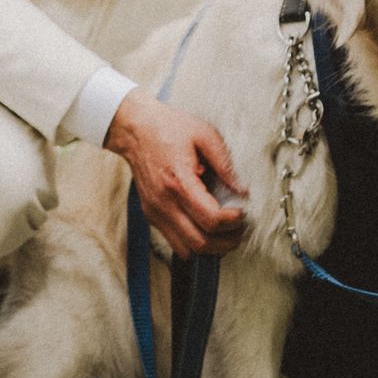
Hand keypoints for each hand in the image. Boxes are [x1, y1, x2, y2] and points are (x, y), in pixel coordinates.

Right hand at [107, 90, 247, 259]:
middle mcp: (164, 202)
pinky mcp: (151, 215)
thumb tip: (242, 190)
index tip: (242, 212)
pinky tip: (206, 229)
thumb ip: (225, 164)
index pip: (210, 219)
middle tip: (239, 228)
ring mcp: (155, 211)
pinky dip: (195, 243)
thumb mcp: (204, 135)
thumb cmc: (168, 128)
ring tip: (226, 233)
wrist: (135, 129)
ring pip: (187, 249)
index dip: (232, 221)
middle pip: (200, 242)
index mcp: (178, 181)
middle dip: (226, 240)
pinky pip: (176, 242)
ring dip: (212, 247)